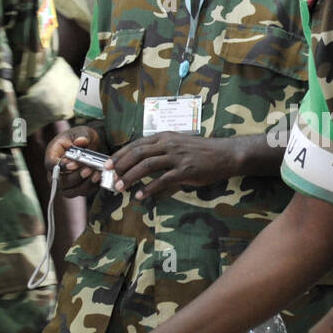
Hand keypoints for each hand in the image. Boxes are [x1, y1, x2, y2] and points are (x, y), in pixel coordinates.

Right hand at [47, 125, 102, 198]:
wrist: (93, 145)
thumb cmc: (83, 137)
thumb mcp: (84, 132)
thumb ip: (82, 135)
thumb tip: (81, 141)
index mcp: (53, 154)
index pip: (50, 164)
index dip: (59, 167)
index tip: (71, 164)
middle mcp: (56, 170)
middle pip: (60, 181)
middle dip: (75, 177)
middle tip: (88, 169)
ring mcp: (65, 181)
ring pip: (69, 191)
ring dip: (83, 184)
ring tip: (96, 174)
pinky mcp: (76, 187)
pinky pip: (80, 192)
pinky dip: (90, 187)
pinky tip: (99, 177)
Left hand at [109, 133, 239, 200]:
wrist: (225, 154)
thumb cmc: (201, 150)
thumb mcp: (179, 143)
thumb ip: (161, 149)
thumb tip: (142, 162)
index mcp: (165, 137)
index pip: (136, 144)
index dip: (120, 154)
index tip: (107, 164)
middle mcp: (168, 144)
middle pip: (138, 154)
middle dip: (120, 166)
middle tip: (108, 177)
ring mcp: (177, 157)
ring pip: (146, 166)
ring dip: (130, 177)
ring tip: (120, 187)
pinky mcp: (185, 171)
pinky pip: (162, 180)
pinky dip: (149, 189)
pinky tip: (140, 195)